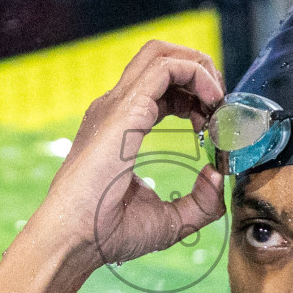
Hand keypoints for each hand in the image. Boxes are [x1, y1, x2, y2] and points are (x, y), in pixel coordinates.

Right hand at [35, 41, 226, 267]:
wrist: (73, 239)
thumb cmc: (106, 233)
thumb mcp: (169, 220)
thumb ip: (200, 202)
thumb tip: (217, 176)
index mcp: (120, 126)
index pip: (160, 87)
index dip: (194, 96)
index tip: (213, 126)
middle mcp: (116, 108)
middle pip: (160, 57)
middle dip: (199, 70)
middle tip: (220, 106)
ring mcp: (117, 105)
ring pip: (162, 53)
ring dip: (200, 68)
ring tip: (217, 101)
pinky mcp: (126, 109)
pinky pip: (167, 68)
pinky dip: (197, 75)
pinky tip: (212, 103)